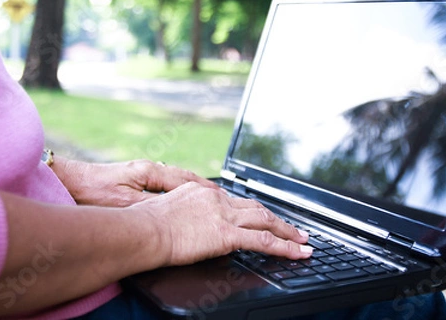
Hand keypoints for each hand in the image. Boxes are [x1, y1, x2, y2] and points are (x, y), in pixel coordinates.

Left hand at [53, 157, 219, 206]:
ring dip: (193, 187)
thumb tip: (171, 211)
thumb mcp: (123, 203)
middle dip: (204, 186)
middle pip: (184, 177)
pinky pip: (165, 183)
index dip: (204, 189)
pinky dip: (179, 189)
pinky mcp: (135, 178)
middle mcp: (149, 168)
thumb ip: (149, 206)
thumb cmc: (92, 191)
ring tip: (210, 196)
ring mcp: (142, 172)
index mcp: (149, 171)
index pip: (185, 180)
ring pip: (176, 179)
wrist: (68, 181)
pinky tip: (182, 197)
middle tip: (223, 196)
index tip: (220, 197)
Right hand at [131, 182, 313, 265]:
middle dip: (277, 218)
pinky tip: (297, 253)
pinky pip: (264, 241)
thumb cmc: (146, 224)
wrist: (143, 230)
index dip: (251, 210)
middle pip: (255, 207)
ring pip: (265, 220)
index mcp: (202, 192)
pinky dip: (285, 247)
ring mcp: (223, 215)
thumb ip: (183, 213)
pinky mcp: (226, 233)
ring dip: (287, 231)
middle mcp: (216, 199)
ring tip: (303, 241)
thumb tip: (188, 225)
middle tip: (294, 228)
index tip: (261, 216)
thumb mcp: (165, 210)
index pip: (234, 200)